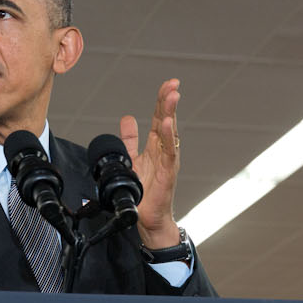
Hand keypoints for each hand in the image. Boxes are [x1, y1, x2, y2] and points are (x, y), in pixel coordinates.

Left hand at [119, 78, 180, 248]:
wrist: (149, 219)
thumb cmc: (144, 192)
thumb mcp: (132, 159)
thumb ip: (130, 139)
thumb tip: (128, 117)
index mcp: (156, 145)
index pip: (160, 117)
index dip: (162, 100)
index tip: (167, 84)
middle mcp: (164, 150)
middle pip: (168, 120)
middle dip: (169, 101)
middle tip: (173, 83)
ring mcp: (168, 160)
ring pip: (172, 132)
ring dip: (172, 113)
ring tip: (173, 95)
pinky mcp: (168, 172)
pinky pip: (170, 152)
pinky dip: (170, 137)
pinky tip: (169, 123)